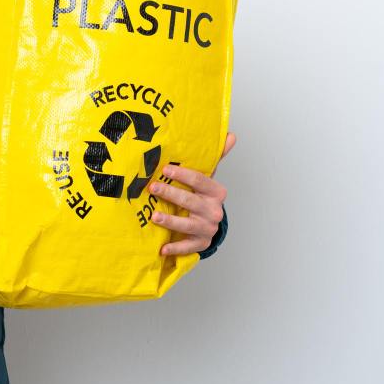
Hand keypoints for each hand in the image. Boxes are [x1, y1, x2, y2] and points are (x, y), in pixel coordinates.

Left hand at [150, 133, 236, 255]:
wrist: (209, 224)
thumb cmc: (203, 197)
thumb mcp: (208, 178)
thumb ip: (216, 157)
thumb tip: (231, 135)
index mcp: (215, 192)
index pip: (200, 180)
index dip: (182, 175)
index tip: (165, 169)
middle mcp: (213, 210)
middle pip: (189, 201)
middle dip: (170, 193)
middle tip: (152, 187)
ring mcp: (206, 228)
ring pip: (186, 225)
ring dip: (170, 221)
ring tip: (154, 217)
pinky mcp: (200, 243)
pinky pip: (187, 247)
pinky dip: (174, 248)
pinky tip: (161, 248)